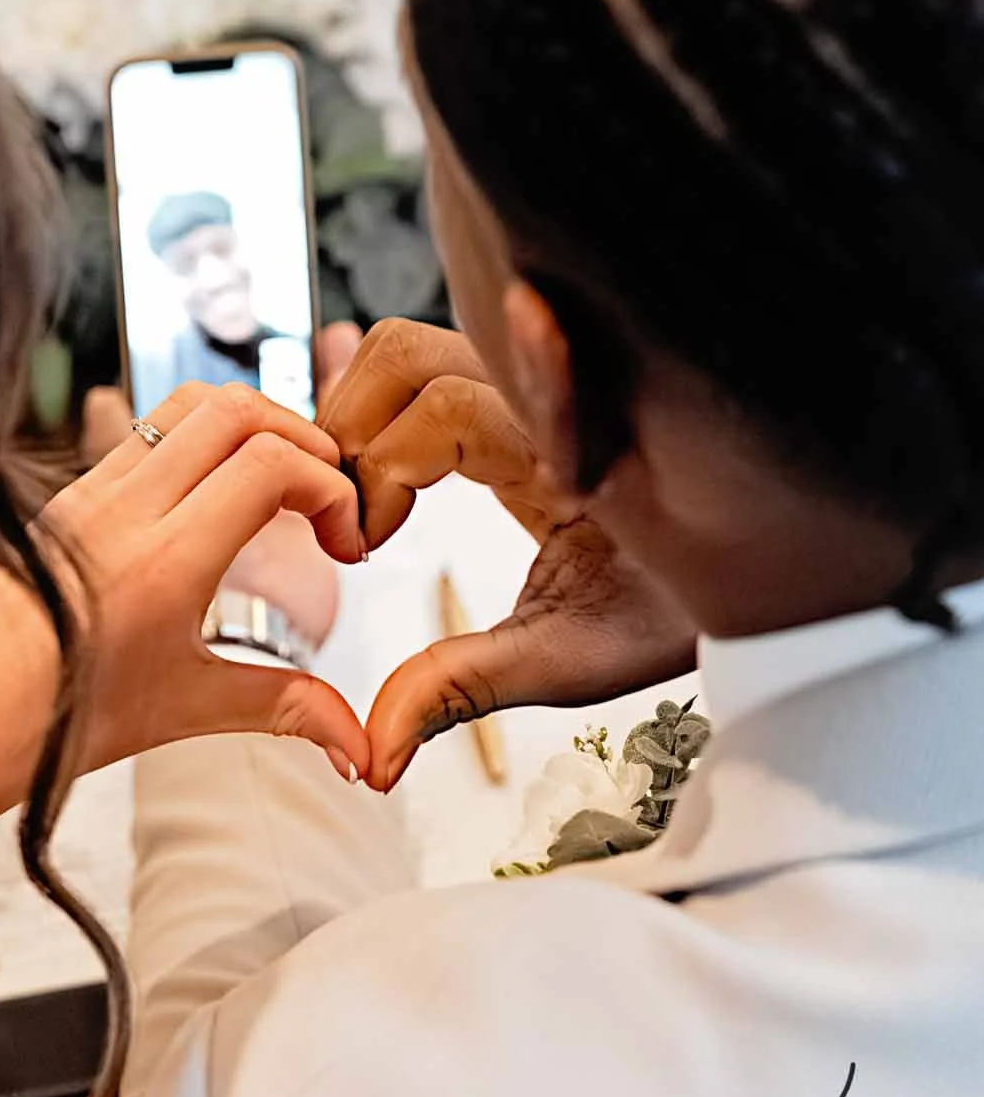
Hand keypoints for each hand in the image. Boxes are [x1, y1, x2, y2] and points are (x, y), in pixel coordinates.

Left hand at [42, 379, 366, 784]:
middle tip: (328, 498)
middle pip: (237, 410)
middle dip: (305, 439)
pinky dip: (205, 440)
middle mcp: (124, 511)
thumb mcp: (189, 712)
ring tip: (282, 487)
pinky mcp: (69, 495)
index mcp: (163, 563)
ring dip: (254, 426)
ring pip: (189, 406)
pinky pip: (148, 432)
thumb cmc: (59, 724)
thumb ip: (289, 709)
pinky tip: (220, 498)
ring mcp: (90, 494)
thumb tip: (363, 749)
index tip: (345, 542)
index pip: (270, 466)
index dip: (331, 487)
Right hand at [321, 319, 696, 789]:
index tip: (362, 546)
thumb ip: (465, 687)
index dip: (377, 474)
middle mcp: (544, 393)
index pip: (438, 410)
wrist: (749, 567)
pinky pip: (431, 363)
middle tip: (347, 515)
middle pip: (404, 353)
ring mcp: (528, 378)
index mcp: (566, 448)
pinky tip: (388, 472)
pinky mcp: (514, 387)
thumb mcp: (570, 659)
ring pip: (409, 348)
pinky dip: (386, 408)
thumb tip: (377, 749)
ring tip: (362, 498)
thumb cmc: (672, 605)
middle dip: (350, 430)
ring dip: (362, 415)